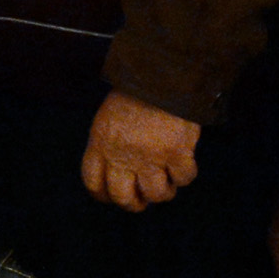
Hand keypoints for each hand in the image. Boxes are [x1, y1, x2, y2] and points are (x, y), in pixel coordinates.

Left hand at [80, 90, 198, 210]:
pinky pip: (183, 179)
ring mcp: (150, 156)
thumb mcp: (109, 116)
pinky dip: (185, 175)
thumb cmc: (135, 92)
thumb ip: (109, 144)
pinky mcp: (177, 153)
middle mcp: (122, 154)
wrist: (162, 73)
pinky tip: (184, 163)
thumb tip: (118, 173)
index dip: (104, 195)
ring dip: (164, 192)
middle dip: (134, 204)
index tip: (114, 197)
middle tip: (143, 199)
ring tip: (168, 181)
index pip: (93, 182)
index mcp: (101, 142)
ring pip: (156, 195)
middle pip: (123, 197)